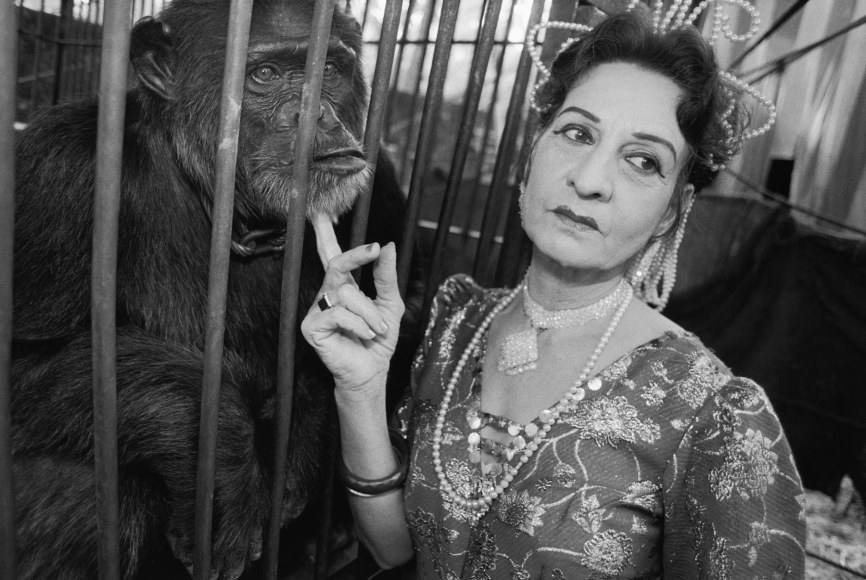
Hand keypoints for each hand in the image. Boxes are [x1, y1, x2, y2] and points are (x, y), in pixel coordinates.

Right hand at [301, 215, 403, 394]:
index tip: (320, 214)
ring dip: (370, 312)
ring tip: (377, 329)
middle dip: (357, 256)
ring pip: (346, 294)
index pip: (330, 256)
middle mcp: (327, 295)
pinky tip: (365, 335)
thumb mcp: (391, 303)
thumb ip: (386, 276)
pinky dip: (360, 324)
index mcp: (343, 287)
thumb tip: (387, 247)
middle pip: (336, 265)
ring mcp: (317, 310)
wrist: (372, 371)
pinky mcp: (311, 327)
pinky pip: (339, 314)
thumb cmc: (379, 339)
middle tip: (374, 249)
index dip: (324, 235)